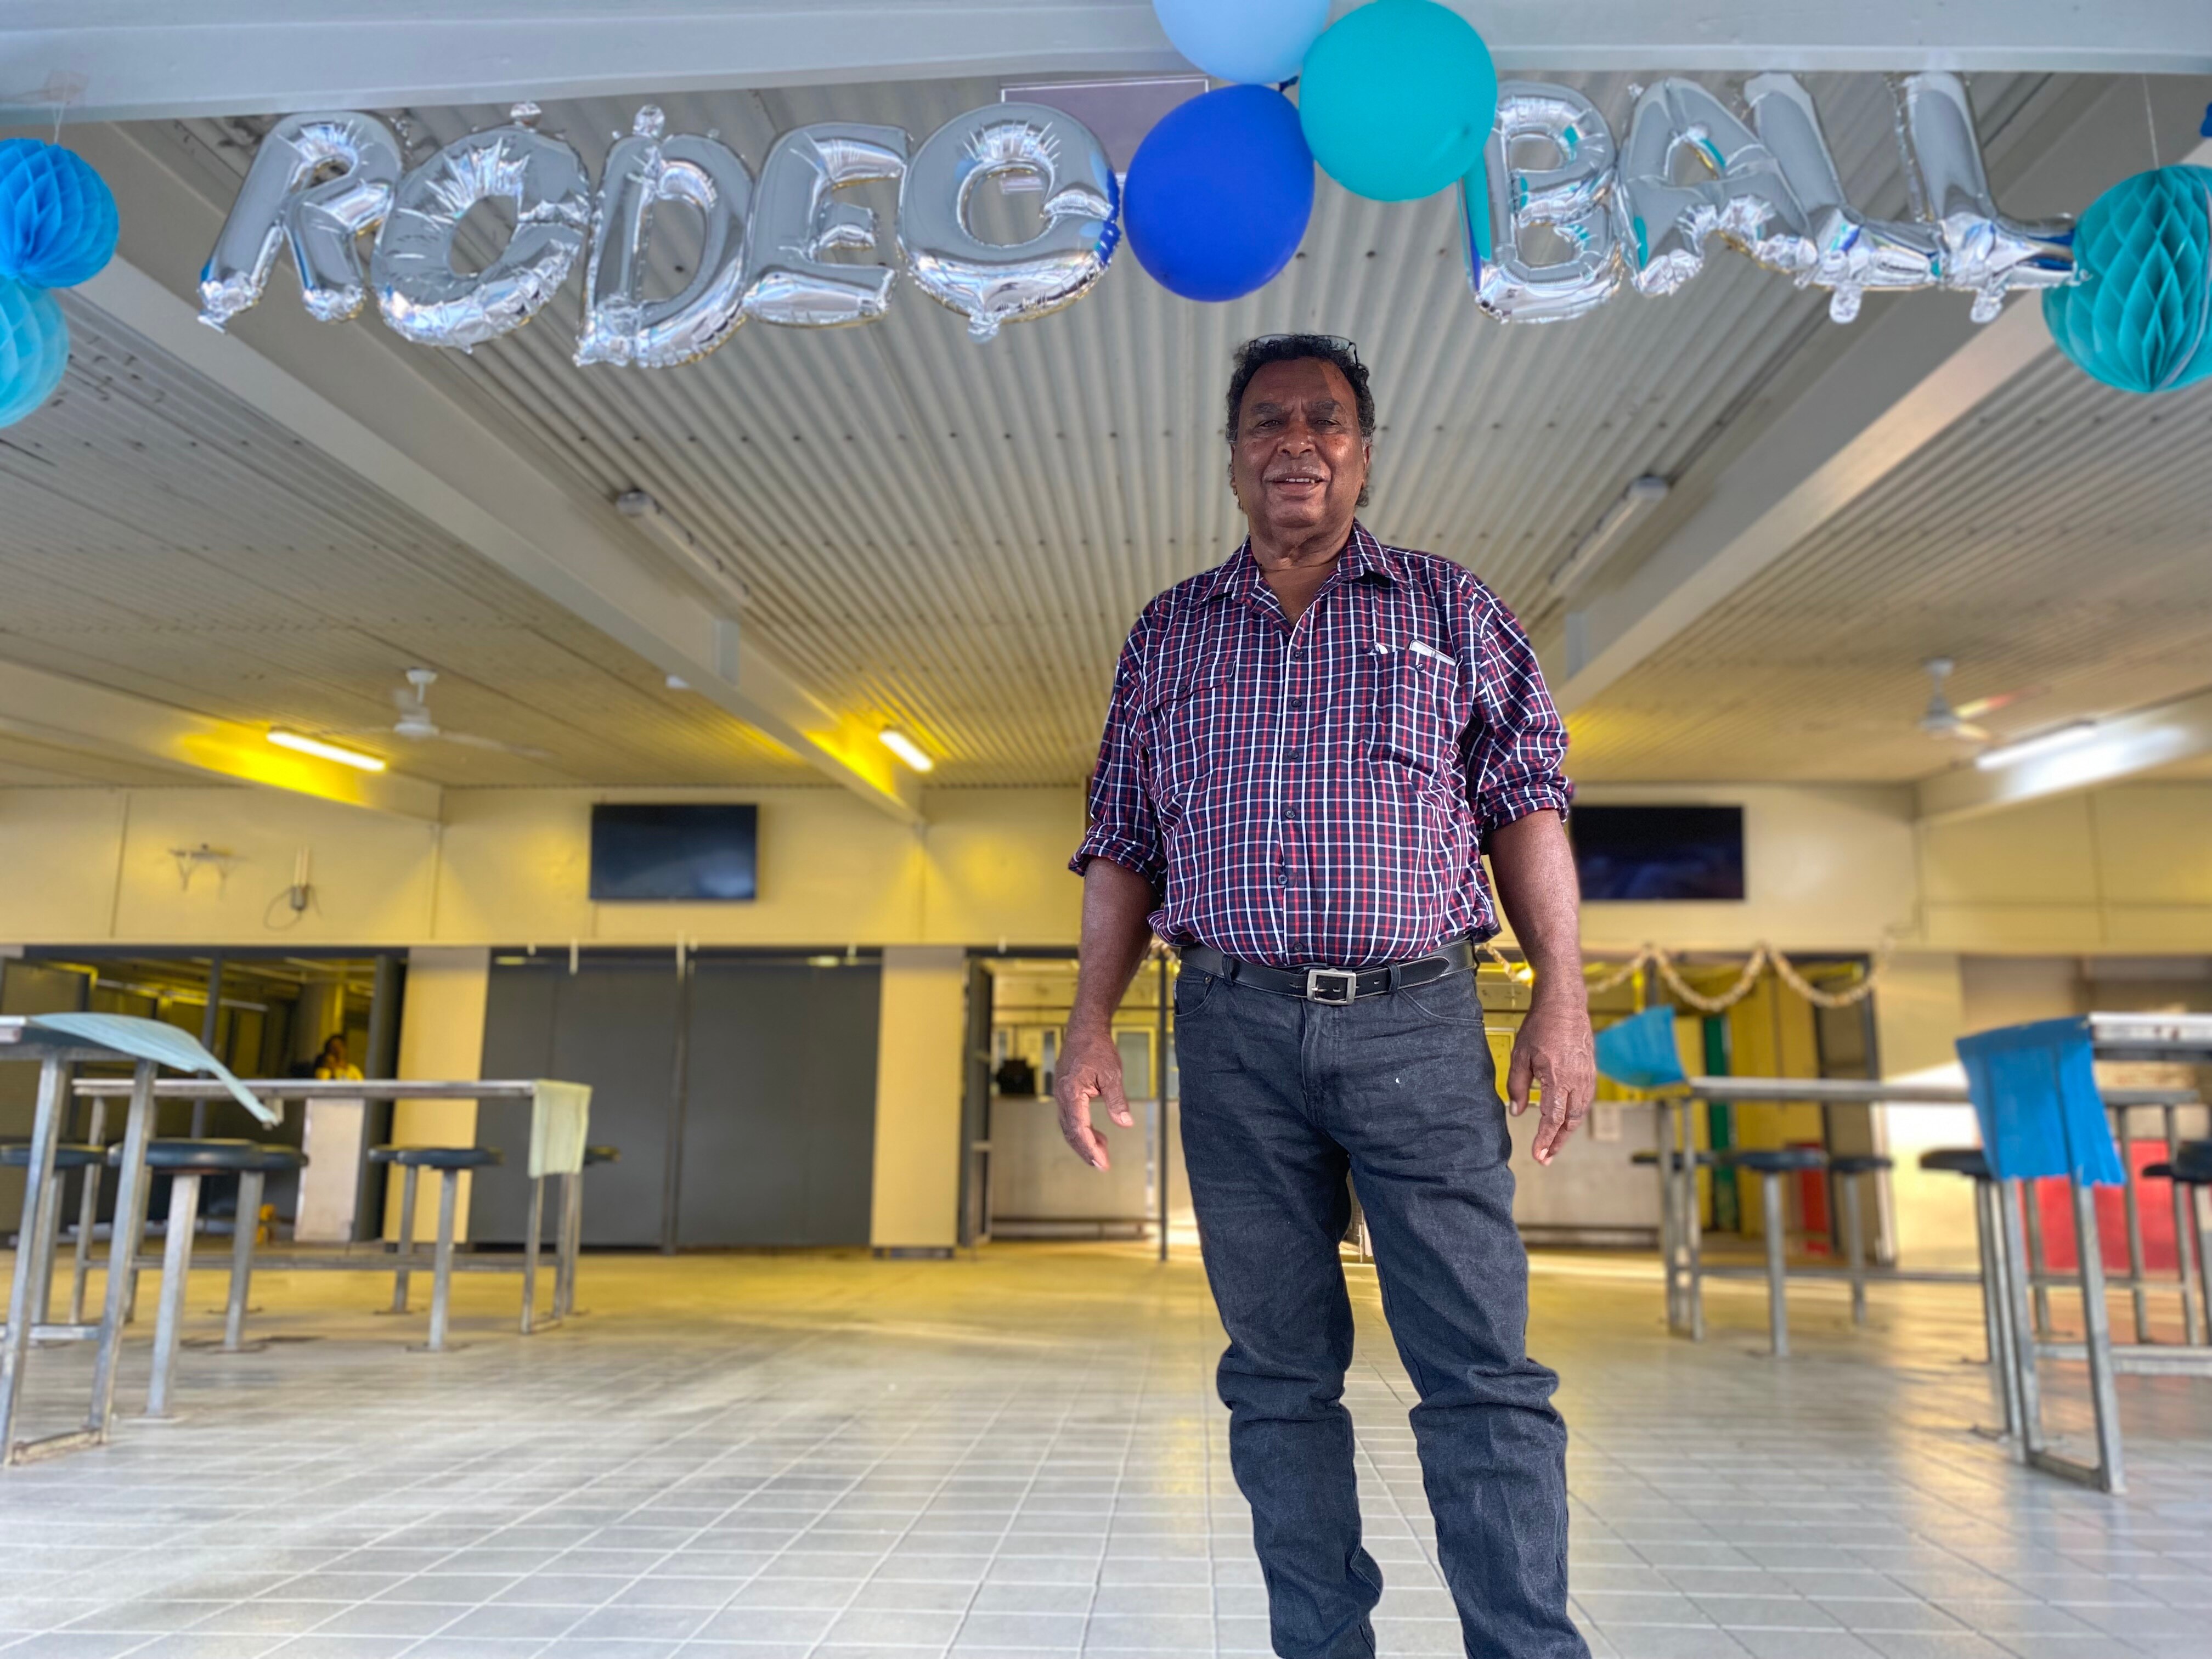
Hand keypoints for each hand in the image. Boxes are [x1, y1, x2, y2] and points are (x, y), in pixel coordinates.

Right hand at [1054, 1023, 1132, 1170]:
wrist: (1084, 1029)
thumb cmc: (1098, 1048)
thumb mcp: (1113, 1074)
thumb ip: (1117, 1101)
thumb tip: (1125, 1124)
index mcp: (1071, 1093)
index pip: (1079, 1128)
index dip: (1090, 1148)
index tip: (1102, 1163)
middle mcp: (1062, 1097)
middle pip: (1071, 1132)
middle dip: (1087, 1151)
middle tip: (1103, 1166)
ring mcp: (1061, 1095)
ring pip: (1070, 1127)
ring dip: (1085, 1142)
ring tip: (1103, 1153)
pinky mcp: (1065, 1094)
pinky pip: (1071, 1118)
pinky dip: (1083, 1130)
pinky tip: (1098, 1135)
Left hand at [1508, 986, 1594, 1165]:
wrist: (1565, 1004)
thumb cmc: (1540, 1026)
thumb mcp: (1520, 1055)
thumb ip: (1517, 1085)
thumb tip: (1516, 1111)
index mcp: (1558, 1078)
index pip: (1552, 1118)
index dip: (1545, 1139)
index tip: (1537, 1155)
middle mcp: (1577, 1081)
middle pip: (1570, 1121)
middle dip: (1557, 1142)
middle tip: (1546, 1158)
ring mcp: (1587, 1076)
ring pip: (1580, 1112)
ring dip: (1567, 1131)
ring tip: (1553, 1143)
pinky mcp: (1591, 1071)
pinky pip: (1585, 1100)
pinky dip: (1575, 1114)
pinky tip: (1566, 1119)